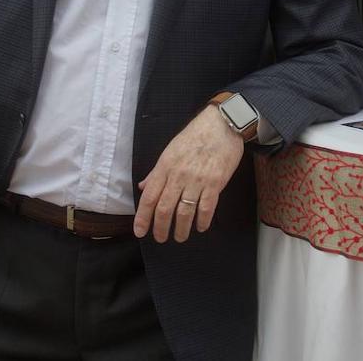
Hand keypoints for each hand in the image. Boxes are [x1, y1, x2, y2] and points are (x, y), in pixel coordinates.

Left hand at [134, 100, 244, 242]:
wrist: (222, 124)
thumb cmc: (195, 135)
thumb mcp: (170, 150)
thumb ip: (157, 171)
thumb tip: (144, 187)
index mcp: (165, 166)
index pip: (149, 197)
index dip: (143, 217)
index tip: (139, 231)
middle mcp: (179, 175)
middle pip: (165, 208)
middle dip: (160, 228)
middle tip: (160, 238)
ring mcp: (197, 180)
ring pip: (184, 212)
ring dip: (181, 229)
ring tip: (180, 237)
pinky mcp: (215, 183)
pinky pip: (206, 207)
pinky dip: (202, 221)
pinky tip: (200, 227)